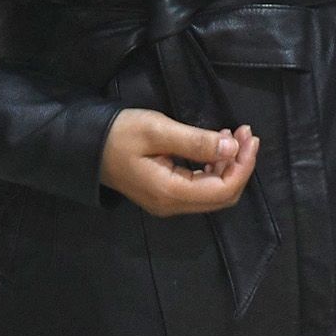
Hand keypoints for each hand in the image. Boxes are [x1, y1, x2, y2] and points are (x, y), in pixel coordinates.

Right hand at [99, 110, 258, 215]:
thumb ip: (195, 141)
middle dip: (240, 165)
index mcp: (171, 193)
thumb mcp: (156, 130)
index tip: (249, 136)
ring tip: (234, 135)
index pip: (223, 190)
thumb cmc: (119, 134)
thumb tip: (232, 147)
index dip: (243, 165)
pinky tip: (216, 145)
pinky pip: (200, 187)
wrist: (85, 147)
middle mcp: (172, 205)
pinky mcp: (166, 194)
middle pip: (222, 196)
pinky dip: (214, 167)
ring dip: (229, 165)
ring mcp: (168, 202)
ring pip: (213, 193)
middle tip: (246, 133)